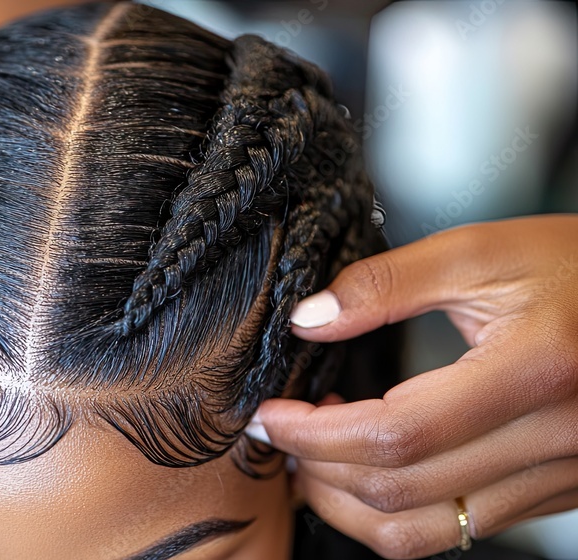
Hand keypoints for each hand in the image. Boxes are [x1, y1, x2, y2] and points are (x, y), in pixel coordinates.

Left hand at [255, 215, 577, 558]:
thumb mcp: (483, 251)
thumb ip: (388, 283)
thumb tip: (310, 320)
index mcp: (534, 372)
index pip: (397, 435)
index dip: (315, 433)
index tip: (269, 415)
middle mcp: (552, 440)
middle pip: (400, 492)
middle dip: (318, 469)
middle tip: (281, 433)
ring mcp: (557, 477)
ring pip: (424, 533)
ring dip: (347, 505)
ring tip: (312, 457)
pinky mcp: (554, 492)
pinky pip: (458, 530)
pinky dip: (394, 513)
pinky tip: (369, 470)